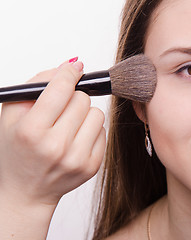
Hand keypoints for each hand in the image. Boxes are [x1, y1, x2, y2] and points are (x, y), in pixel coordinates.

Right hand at [0, 60, 105, 206]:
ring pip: (97, 114)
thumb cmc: (18, 149)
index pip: (60, 90)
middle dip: (73, 98)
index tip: (75, 69)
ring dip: (84, 115)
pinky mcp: (91, 167)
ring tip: (68, 126)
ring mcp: (76, 159)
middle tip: (61, 110)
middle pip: (82, 100)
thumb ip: (39, 84)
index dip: (69, 74)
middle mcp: (55, 146)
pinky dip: (91, 131)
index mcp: (31, 131)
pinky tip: (75, 140)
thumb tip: (70, 65)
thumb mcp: (13, 114)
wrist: (26, 190)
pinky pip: (103, 132)